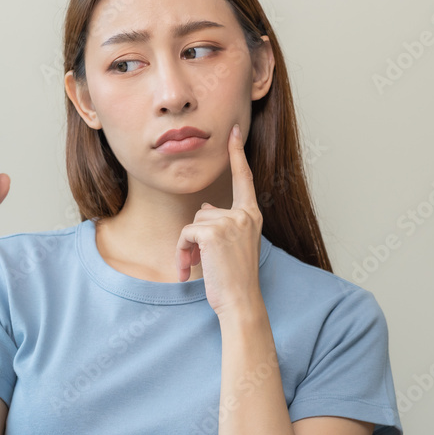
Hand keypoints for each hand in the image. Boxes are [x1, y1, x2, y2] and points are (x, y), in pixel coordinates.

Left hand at [175, 124, 262, 316]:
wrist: (240, 303)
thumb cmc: (235, 280)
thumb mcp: (232, 246)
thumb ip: (222, 223)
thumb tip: (205, 208)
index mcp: (252, 216)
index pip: (244, 179)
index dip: (237, 154)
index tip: (234, 131)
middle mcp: (245, 215)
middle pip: (204, 212)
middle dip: (195, 238)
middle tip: (197, 263)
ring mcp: (231, 222)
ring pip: (193, 223)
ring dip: (186, 248)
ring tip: (194, 267)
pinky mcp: (213, 232)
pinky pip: (185, 234)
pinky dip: (181, 252)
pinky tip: (188, 270)